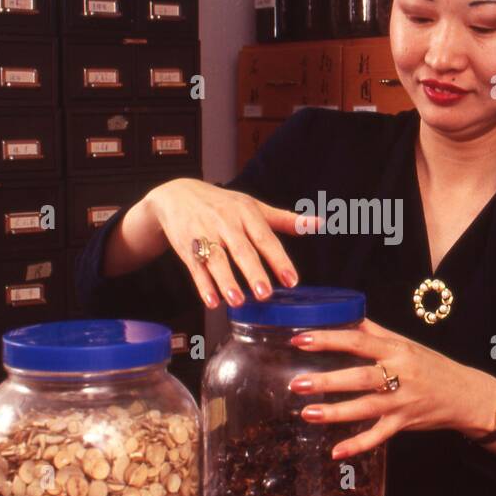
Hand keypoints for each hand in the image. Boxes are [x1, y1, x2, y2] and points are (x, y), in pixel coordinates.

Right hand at [142, 178, 319, 308]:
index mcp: (245, 213)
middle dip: (253, 272)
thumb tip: (318, 223)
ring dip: (226, 280)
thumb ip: (284, 220)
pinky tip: (212, 301)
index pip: (265, 238)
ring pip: (216, 259)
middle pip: (240, 249)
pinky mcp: (185, 247)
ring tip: (238, 301)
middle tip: (265, 294)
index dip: (278, 260)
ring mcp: (203, 234)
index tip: (291, 280)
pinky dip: (203, 285)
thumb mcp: (253, 206)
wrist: (177, 194)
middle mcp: (225, 222)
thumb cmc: (222, 204)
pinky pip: (195, 267)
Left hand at [287, 318, 495, 458]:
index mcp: (397, 350)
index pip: (358, 341)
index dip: (328, 340)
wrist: (467, 394)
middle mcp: (400, 375)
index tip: (300, 340)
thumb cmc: (433, 366)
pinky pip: (378, 436)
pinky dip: (358, 445)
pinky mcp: (404, 423)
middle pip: (360, 377)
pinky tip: (335, 452)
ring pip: (365, 407)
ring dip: (335, 412)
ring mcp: (402, 402)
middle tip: (297, 383)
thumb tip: (347, 317)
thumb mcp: (407, 345)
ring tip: (306, 413)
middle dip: (327, 380)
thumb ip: (376, 333)